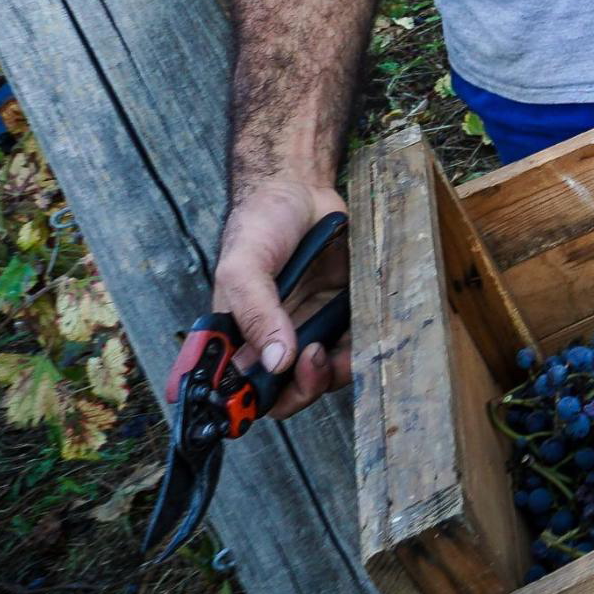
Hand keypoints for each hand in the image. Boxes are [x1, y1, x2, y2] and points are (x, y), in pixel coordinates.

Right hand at [171, 179, 351, 422]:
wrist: (303, 187)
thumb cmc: (261, 223)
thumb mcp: (243, 266)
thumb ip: (256, 313)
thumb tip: (275, 362)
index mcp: (236, 334)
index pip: (234, 388)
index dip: (240, 407)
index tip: (257, 404)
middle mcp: (271, 338)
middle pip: (280, 395)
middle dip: (297, 391)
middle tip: (310, 362)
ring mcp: (306, 329)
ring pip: (318, 379)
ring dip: (327, 377)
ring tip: (329, 350)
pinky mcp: (339, 317)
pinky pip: (349, 352)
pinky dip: (355, 356)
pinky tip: (359, 342)